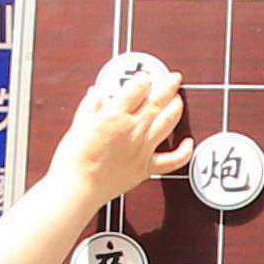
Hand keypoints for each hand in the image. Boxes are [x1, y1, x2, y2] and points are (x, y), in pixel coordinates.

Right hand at [48, 59, 189, 208]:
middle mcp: (134, 129)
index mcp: (116, 115)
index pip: (138, 88)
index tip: (144, 77)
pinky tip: (188, 143)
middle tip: (173, 79)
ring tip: (178, 100)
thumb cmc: (75, 158)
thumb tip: (97, 93)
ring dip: (176, 108)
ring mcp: (143, 148)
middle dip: (169, 86)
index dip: (144, 79)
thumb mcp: (78, 123)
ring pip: (168, 122)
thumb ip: (91, 105)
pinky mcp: (146, 168)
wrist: (78, 186)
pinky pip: (172, 160)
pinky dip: (184, 151)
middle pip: (158, 101)